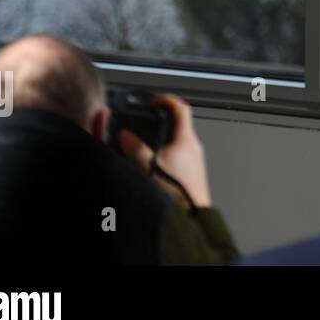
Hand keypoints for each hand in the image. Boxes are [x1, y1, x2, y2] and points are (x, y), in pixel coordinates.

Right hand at [117, 94, 212, 208]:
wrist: (190, 220)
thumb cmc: (175, 195)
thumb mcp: (148, 167)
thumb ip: (134, 149)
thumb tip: (124, 136)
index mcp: (186, 141)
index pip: (180, 108)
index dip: (166, 100)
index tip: (153, 100)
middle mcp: (194, 149)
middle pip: (179, 125)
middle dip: (160, 121)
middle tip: (145, 120)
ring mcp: (195, 162)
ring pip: (177, 142)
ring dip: (161, 139)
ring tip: (144, 144)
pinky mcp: (192, 175)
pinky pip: (178, 157)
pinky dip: (165, 154)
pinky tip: (153, 166)